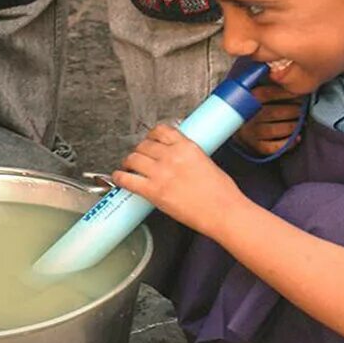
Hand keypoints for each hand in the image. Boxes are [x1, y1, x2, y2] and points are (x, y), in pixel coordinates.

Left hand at [112, 124, 247, 237]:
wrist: (224, 212)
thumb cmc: (222, 193)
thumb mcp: (207, 162)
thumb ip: (189, 157)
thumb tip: (179, 159)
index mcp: (187, 147)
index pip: (161, 130)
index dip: (151, 135)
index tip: (149, 139)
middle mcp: (171, 156)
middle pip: (144, 145)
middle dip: (139, 150)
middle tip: (138, 157)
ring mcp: (161, 173)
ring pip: (133, 159)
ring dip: (128, 162)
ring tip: (128, 167)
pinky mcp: (154, 191)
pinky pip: (128, 180)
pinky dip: (120, 177)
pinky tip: (119, 177)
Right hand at [233, 84, 304, 154]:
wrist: (233, 126)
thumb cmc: (248, 106)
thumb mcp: (251, 92)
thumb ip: (263, 83)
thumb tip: (283, 76)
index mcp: (246, 100)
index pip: (268, 93)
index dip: (287, 93)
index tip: (299, 94)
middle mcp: (248, 116)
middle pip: (275, 112)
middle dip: (293, 110)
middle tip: (302, 109)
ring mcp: (252, 132)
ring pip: (276, 129)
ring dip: (293, 125)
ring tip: (301, 122)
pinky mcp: (256, 146)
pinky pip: (274, 147)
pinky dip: (288, 143)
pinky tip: (297, 138)